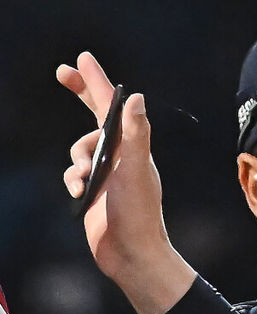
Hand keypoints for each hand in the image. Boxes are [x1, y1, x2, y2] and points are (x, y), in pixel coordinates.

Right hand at [58, 51, 194, 313]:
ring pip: (78, 150)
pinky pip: (73, 175)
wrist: (131, 255)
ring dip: (76, 160)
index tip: (81, 59)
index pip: (113, 107)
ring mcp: (107, 175)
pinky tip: (81, 194)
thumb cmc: (138, 213)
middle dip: (80, 94)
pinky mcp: (94, 193)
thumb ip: (136, 133)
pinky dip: (73, 180)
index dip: (96, 82)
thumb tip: (136, 97)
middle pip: (95, 118)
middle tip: (61, 73)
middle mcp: (122, 157)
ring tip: (86, 179)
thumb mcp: (136, 169)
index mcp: (134, 148)